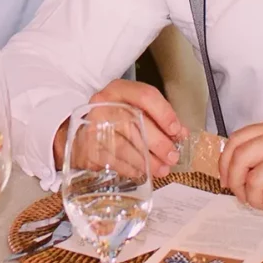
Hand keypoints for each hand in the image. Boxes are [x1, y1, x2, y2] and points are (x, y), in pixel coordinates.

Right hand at [55, 80, 182, 179]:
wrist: (82, 134)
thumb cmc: (115, 121)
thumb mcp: (135, 110)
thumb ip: (158, 119)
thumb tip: (180, 133)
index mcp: (119, 90)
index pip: (145, 95)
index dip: (164, 114)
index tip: (177, 131)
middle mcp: (103, 103)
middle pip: (135, 122)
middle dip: (158, 142)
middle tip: (172, 156)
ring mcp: (93, 125)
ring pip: (124, 144)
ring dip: (147, 160)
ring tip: (162, 169)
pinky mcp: (88, 147)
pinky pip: (113, 161)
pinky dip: (131, 168)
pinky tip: (142, 172)